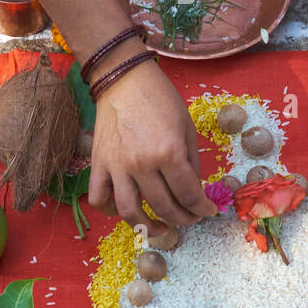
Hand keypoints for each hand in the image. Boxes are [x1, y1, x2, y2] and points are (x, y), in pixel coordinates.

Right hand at [87, 62, 215, 237]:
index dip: (202, 209)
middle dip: (183, 218)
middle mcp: (141, 164)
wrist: (124, 79)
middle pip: (164, 207)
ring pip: (130, 212)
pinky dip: (110, 211)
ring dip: (148, 227)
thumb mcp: (187, 128)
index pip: (189, 194)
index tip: (208, 211)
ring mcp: (117, 166)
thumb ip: (192, 163)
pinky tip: (125, 210)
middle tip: (190, 218)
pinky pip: (99, 198)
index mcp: (168, 152)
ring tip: (161, 228)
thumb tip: (194, 191)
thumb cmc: (161, 99)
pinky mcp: (98, 164)